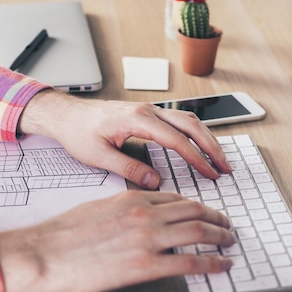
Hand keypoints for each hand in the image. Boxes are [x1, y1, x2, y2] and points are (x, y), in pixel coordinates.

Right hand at [0, 191, 234, 291]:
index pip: (177, 198)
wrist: (45, 253)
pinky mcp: (146, 265)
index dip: (198, 206)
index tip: (206, 212)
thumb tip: (140, 214)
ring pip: (199, 232)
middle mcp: (146, 214)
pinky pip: (191, 263)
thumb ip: (126, 208)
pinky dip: (213, 263)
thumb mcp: (99, 207)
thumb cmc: (65, 232)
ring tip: (229, 242)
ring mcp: (148, 239)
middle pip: (195, 211)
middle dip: (217, 218)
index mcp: (134, 199)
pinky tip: (222, 264)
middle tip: (227, 225)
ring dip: (221, 236)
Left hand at [17, 90, 232, 188]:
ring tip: (220, 159)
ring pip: (188, 120)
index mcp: (137, 119)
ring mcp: (149, 110)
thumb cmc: (78, 132)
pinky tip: (201, 146)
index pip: (176, 140)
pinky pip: (179, 120)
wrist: (66, 115)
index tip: (210, 173)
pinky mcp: (148, 114)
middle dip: (211, 146)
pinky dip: (195, 133)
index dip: (196, 158)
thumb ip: (128, 168)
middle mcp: (147, 110)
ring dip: (206, 138)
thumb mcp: (98, 156)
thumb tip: (154, 182)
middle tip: (225, 167)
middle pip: (190, 125)